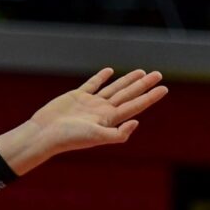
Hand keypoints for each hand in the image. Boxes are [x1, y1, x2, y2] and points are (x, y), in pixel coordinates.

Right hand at [0, 68, 167, 174]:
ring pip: (114, 88)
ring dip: (128, 81)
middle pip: (128, 95)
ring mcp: (91, 103)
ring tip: (142, 72)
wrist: (45, 134)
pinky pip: (93, 84)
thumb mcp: (97, 137)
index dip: (150, 97)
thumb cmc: (69, 138)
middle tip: (158, 74)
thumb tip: (136, 122)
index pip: (135, 106)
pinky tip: (110, 71)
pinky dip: (102, 77)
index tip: (164, 88)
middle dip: (144, 85)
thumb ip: (118, 134)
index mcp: (110, 120)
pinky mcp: (77, 96)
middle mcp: (103, 111)